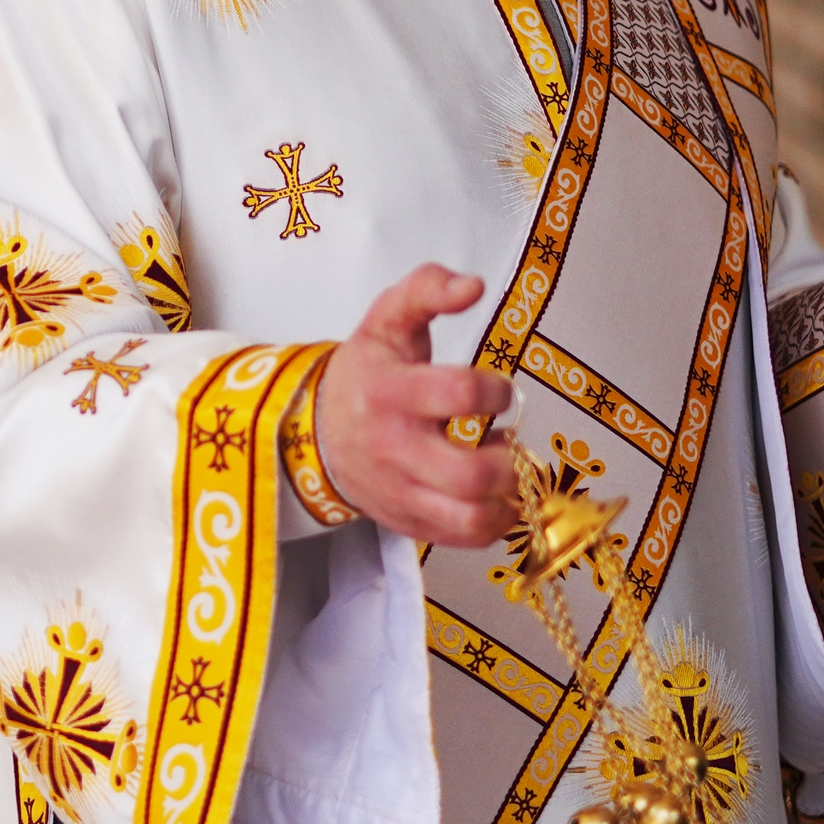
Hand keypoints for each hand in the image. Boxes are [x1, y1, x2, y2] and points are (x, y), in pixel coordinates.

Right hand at [315, 263, 516, 546]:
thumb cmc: (367, 369)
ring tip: (504, 470)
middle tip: (509, 439)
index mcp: (391, 391)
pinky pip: (462, 537)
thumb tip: (473, 286)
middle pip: (469, 473)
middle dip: (509, 459)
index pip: (459, 394)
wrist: (314, 428)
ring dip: (506, 497)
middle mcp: (394, 447)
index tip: (497, 390)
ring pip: (469, 517)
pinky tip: (493, 494)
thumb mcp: (389, 317)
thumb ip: (428, 289)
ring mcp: (400, 491)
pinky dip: (492, 521)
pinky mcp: (407, 521)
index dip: (495, 390)